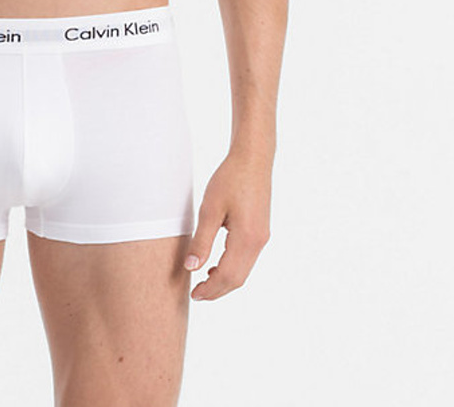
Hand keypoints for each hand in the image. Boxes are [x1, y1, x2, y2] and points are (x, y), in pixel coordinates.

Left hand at [183, 147, 271, 300]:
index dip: (211, 289)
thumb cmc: (230, 179)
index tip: (194, 295)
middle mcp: (259, 242)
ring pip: (244, 270)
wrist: (253, 158)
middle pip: (238, 278)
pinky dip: (232, 268)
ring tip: (203, 281)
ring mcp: (262, 237)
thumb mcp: (210, 209)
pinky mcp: (261, 231)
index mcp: (247, 238)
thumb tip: (191, 268)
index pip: (228, 276)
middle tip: (197, 294)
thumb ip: (201, 240)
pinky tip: (216, 263)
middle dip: (218, 289)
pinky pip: (247, 259)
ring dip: (225, 280)